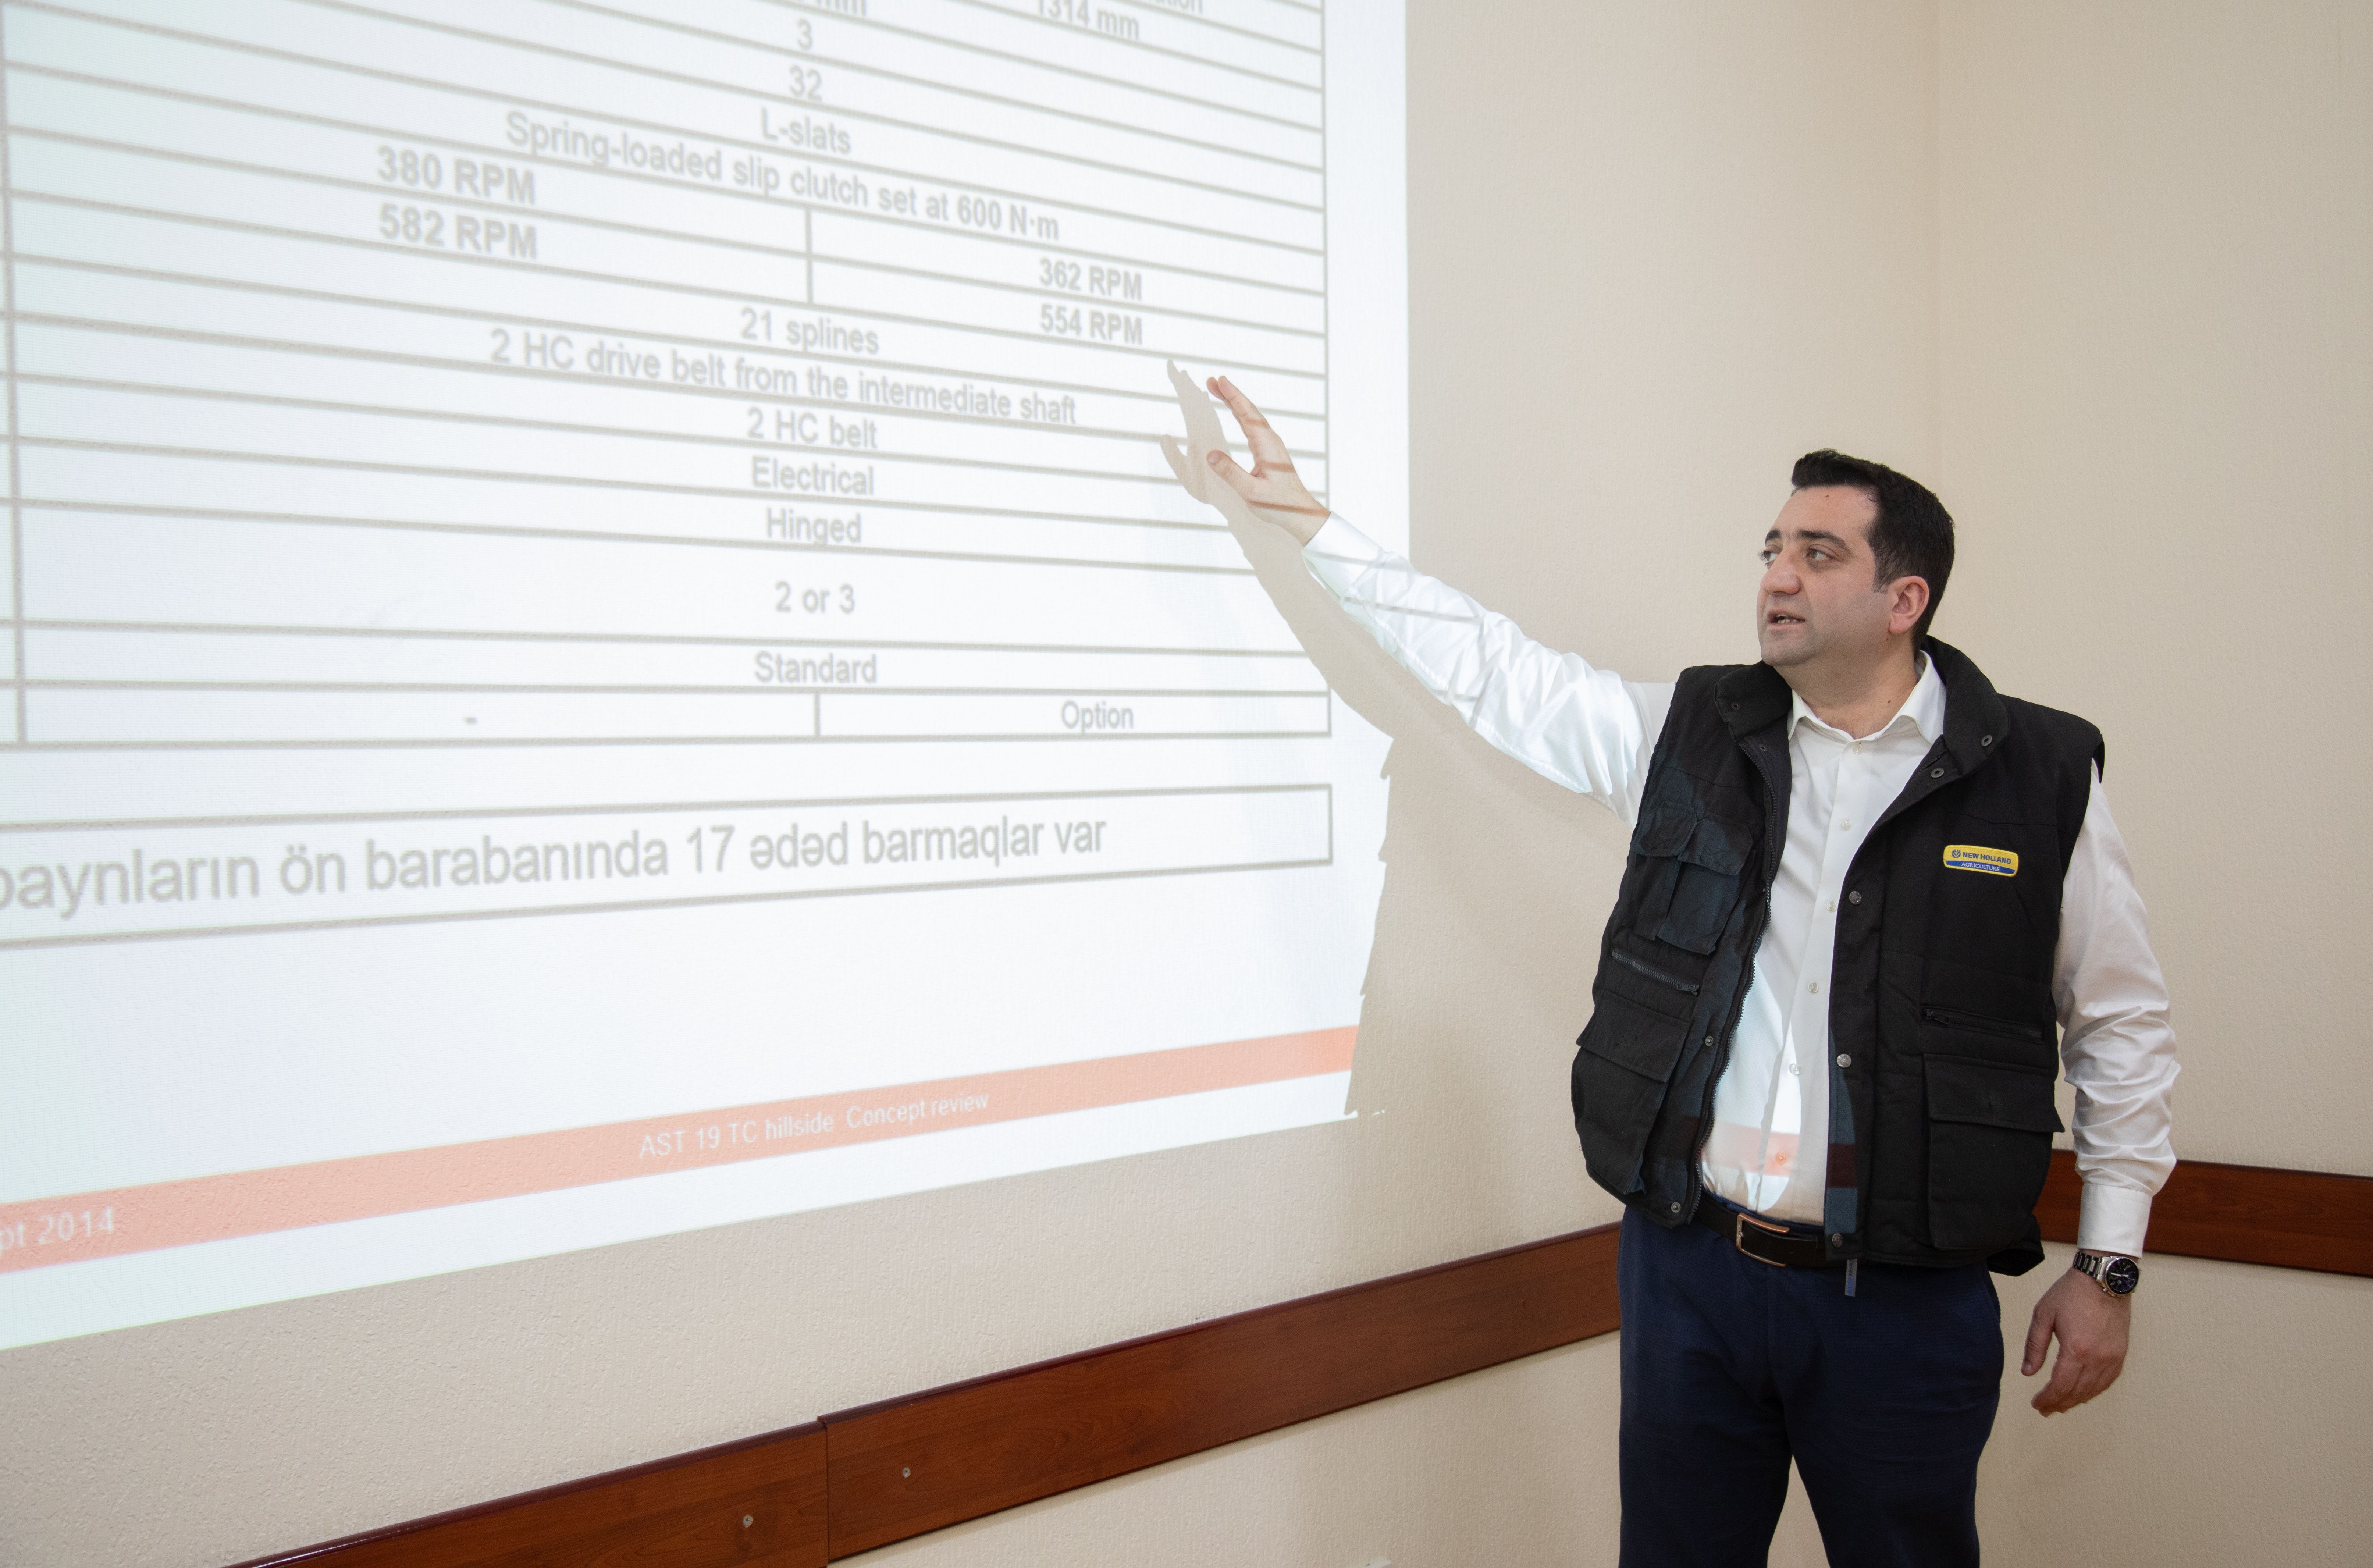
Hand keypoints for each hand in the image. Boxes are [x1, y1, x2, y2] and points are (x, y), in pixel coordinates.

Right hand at [1157, 362, 1329, 544]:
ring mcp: (1270, 445)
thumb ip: (1230, 473)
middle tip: (1212, 380)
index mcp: (1267, 446)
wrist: (1299, 513)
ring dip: (1234, 402)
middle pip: (1248, 411)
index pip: (1248, 414)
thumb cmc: (1279, 504)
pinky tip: (1234, 413)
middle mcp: (1270, 441)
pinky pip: (1252, 426)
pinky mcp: (1268, 451)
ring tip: (1218, 390)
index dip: (1233, 397)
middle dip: (1230, 394)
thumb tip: (1210, 455)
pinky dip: (1240, 415)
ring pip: (1250, 417)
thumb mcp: (1250, 492)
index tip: (1220, 381)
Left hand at [2022, 1266, 2131, 1414]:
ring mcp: (2112, 1358)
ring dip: (2076, 1401)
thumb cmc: (2071, 1293)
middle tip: (2045, 1409)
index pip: (2060, 1386)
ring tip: (2060, 1405)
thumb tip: (2027, 1372)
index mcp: (2076, 1349)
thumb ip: (2035, 1346)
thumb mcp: (2043, 1315)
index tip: (2036, 1405)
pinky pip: (2107, 1381)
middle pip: (2077, 1392)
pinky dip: (2093, 1391)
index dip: (2047, 1399)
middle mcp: (2097, 1358)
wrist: (2103, 1279)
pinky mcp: (2121, 1354)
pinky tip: (2082, 1393)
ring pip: (2093, 1390)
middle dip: (2059, 1404)